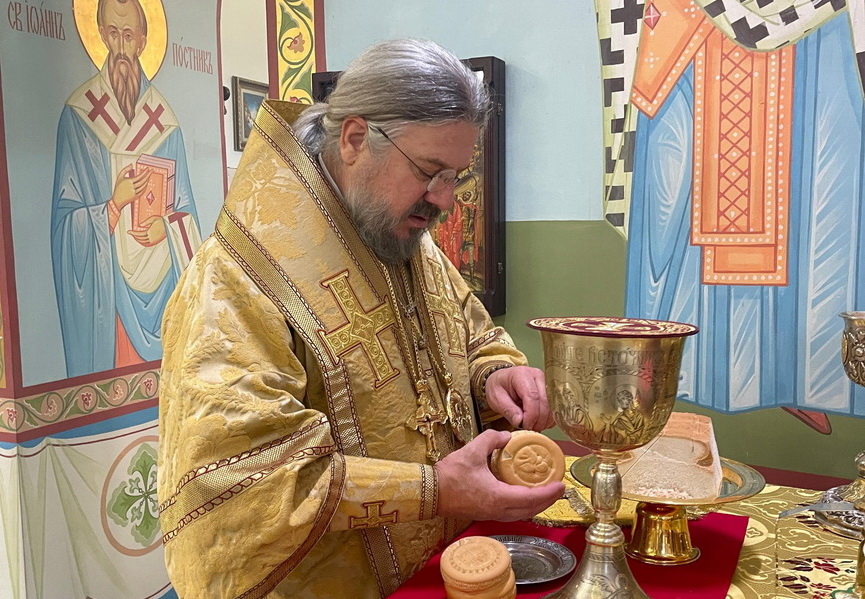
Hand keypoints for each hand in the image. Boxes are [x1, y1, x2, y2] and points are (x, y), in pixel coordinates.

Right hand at [111, 164, 151, 209]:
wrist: (117, 199)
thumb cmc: (118, 188)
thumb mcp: (119, 177)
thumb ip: (125, 170)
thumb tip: (131, 164)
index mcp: (128, 182)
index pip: (139, 176)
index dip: (144, 172)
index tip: (147, 168)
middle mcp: (132, 187)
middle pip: (143, 181)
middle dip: (148, 175)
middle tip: (152, 171)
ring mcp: (134, 192)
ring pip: (144, 186)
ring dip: (147, 180)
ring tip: (149, 176)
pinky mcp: (136, 196)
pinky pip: (143, 190)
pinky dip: (145, 186)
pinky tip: (146, 183)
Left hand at [128, 216, 166, 245]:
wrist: (170, 224)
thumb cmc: (163, 221)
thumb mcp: (153, 218)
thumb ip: (145, 222)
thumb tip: (140, 225)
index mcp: (150, 231)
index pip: (139, 233)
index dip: (133, 233)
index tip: (129, 232)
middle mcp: (152, 236)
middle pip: (141, 238)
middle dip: (135, 236)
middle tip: (131, 233)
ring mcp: (155, 239)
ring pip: (144, 241)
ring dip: (139, 239)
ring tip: (135, 237)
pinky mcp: (157, 241)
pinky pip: (149, 243)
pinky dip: (144, 242)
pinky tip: (142, 240)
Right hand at [434, 430, 563, 520]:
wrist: (430, 493)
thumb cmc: (450, 475)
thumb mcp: (472, 450)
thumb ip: (491, 439)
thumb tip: (506, 435)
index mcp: (498, 496)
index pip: (531, 498)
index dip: (548, 492)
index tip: (561, 484)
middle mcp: (498, 510)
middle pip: (531, 510)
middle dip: (547, 500)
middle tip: (558, 488)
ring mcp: (491, 514)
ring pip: (522, 514)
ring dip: (536, 505)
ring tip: (545, 492)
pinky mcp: (485, 513)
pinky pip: (512, 513)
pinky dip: (523, 506)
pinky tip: (524, 496)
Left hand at [485, 366, 554, 430]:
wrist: (502, 380)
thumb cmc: (498, 387)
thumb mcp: (496, 398)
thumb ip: (508, 410)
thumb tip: (520, 421)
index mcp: (522, 375)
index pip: (532, 396)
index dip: (531, 415)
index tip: (525, 426)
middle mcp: (537, 376)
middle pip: (546, 401)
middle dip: (539, 420)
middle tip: (529, 429)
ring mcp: (546, 382)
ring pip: (552, 405)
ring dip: (545, 420)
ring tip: (533, 426)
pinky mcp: (550, 390)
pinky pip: (555, 407)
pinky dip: (548, 419)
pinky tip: (538, 422)